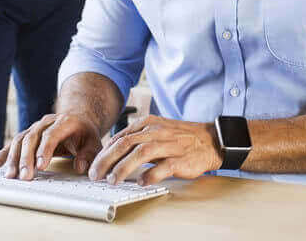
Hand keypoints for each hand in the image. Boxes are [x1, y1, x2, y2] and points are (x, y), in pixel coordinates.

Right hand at [0, 113, 102, 179]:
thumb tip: (80, 167)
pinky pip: (14, 142)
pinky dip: (5, 153)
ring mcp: (36, 127)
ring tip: (10, 176)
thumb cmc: (85, 133)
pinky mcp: (28, 133)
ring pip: (20, 139)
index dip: (44, 150)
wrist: (78, 118)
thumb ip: (88, 154)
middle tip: (24, 176)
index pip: (51, 135)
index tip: (41, 166)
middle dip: (26, 158)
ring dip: (13, 158)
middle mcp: (47, 122)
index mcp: (64, 122)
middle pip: (32, 138)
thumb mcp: (94, 142)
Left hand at [89, 115, 222, 186]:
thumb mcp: (157, 130)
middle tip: (96, 174)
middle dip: (107, 160)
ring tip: (112, 180)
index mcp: (149, 123)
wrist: (210, 140)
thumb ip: (137, 138)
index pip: (120, 137)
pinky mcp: (180, 159)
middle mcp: (157, 131)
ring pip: (141, 153)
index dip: (104, 152)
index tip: (94, 165)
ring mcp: (169, 145)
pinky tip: (141, 182)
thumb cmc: (181, 138)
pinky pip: (163, 167)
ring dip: (123, 167)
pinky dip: (150, 175)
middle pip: (126, 143)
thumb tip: (113, 152)